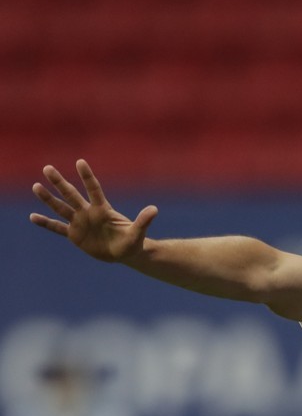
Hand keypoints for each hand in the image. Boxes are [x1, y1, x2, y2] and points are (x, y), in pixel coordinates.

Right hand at [30, 160, 157, 262]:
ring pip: (61, 208)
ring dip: (48, 198)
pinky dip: (46, 223)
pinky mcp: (74, 235)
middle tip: (47, 168)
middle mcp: (88, 213)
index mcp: (103, 210)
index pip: (94, 190)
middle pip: (72, 195)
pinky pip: (57, 228)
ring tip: (36, 186)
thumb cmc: (133, 241)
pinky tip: (33, 217)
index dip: (87, 177)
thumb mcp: (138, 232)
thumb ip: (143, 221)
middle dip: (60, 182)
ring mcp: (80, 223)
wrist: (125, 253)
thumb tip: (154, 209)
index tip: (80, 162)